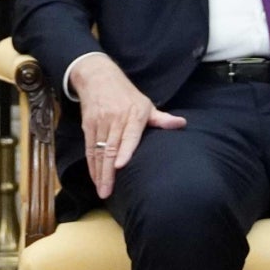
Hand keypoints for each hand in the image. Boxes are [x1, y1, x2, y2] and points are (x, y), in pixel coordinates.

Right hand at [69, 54, 184, 199]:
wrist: (98, 78)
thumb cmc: (126, 95)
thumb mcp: (146, 104)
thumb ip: (161, 119)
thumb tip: (182, 124)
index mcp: (133, 114)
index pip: (128, 135)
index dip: (124, 150)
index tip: (120, 166)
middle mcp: (115, 119)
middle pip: (110, 148)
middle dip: (108, 172)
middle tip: (107, 192)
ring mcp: (100, 122)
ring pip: (98, 151)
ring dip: (99, 173)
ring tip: (102, 191)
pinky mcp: (88, 125)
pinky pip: (89, 148)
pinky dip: (91, 165)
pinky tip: (94, 178)